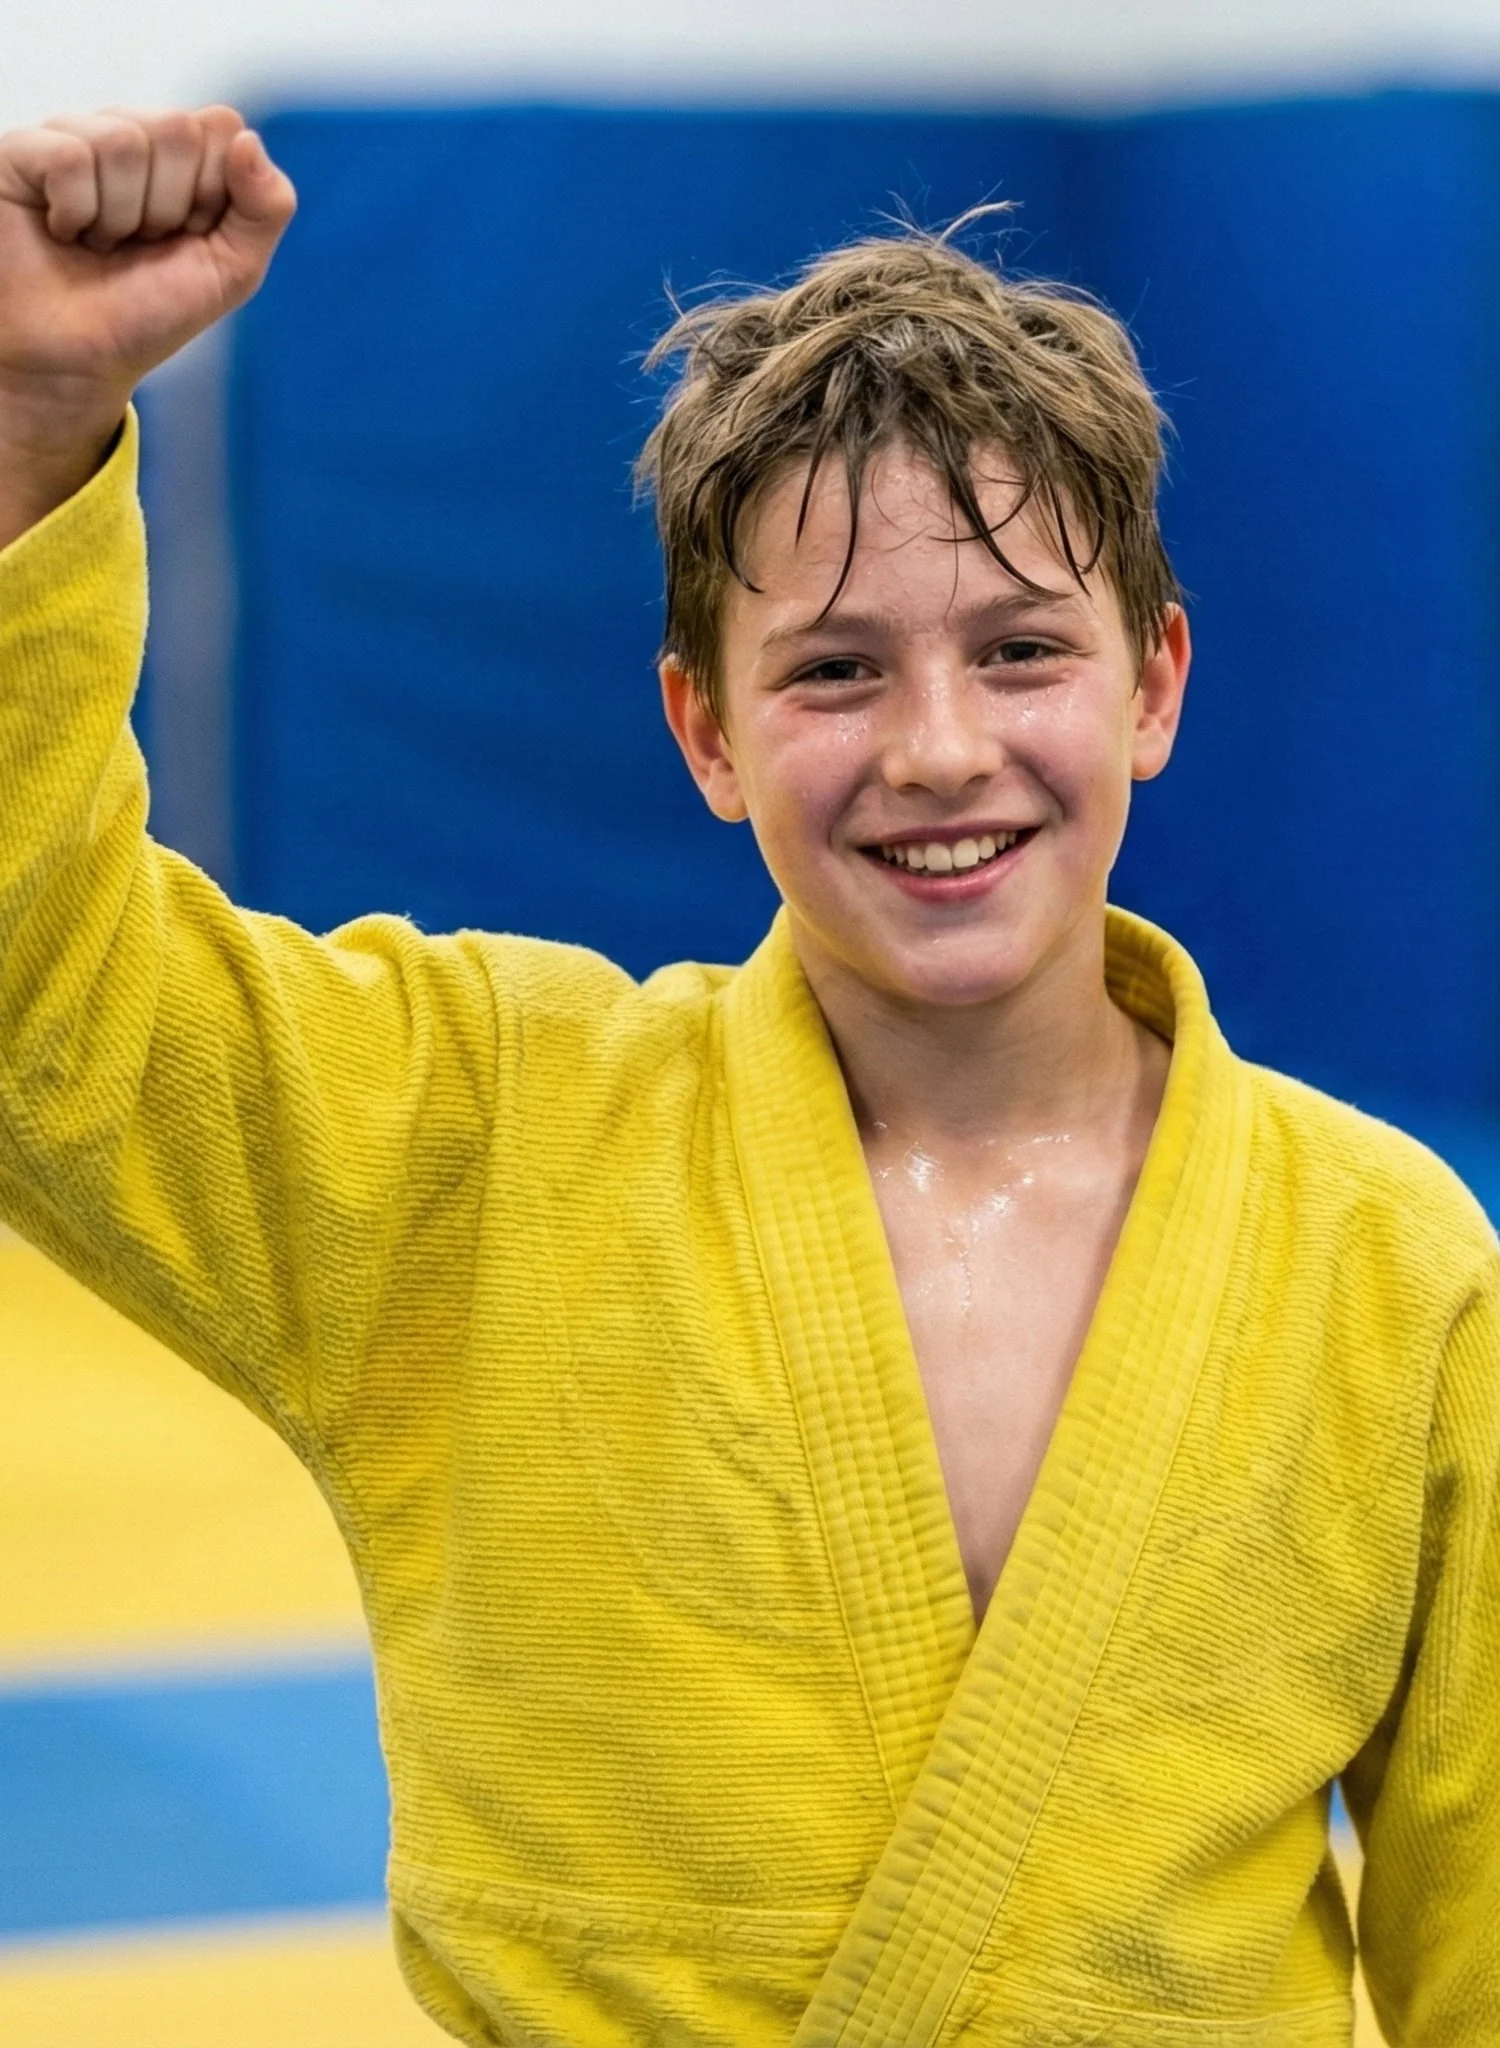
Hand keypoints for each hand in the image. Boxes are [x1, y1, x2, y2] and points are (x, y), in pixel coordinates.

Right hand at [0, 106, 295, 539]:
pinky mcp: (23, 150)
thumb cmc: (148, 316)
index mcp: (183, 156)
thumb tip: (248, 139)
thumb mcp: (231, 271)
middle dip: (168, 207)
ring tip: (99, 244)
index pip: (221, 128)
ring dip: (120, 216)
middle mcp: (130, 134)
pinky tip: (63, 232)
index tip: (187, 238)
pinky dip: (75, 211)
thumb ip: (266, 208)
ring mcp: (75, 136)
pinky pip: (69, 157)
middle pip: (176, 129)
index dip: (212, 195)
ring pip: (123, 140)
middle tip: (139, 245)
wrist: (77, 363)